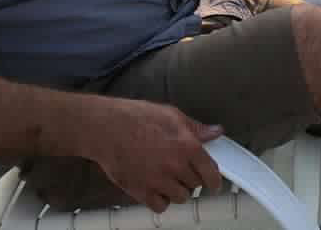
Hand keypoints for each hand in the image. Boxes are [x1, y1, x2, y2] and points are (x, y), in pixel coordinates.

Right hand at [92, 99, 223, 213]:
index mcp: (187, 146)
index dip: (215, 179)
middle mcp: (176, 167)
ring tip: (169, 177)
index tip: (214, 183)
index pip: (211, 172)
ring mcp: (158, 181)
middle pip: (195, 184)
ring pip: (180, 197)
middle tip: (184, 170)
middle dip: (192, 178)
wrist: (106, 129)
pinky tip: (157, 188)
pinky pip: (160, 206)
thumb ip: (195, 127)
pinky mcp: (141, 192)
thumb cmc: (135, 118)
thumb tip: (214, 132)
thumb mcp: (171, 115)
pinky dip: (161, 200)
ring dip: (178, 190)